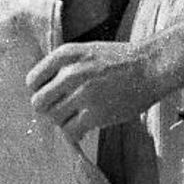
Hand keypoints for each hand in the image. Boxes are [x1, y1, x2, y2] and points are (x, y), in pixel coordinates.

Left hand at [26, 37, 167, 140]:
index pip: (32, 80)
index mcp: (66, 55)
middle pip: (38, 103)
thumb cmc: (119, 61)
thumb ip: (63, 65)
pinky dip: (76, 133)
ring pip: (53, 119)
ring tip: (79, 116)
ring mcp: (83, 94)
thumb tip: (40, 89)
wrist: (151, 67)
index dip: (40, 90)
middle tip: (64, 109)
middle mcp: (71, 73)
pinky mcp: (95, 114)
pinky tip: (86, 126)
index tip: (54, 95)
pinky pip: (70, 132)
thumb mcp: (86, 51)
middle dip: (49, 108)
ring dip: (63, 121)